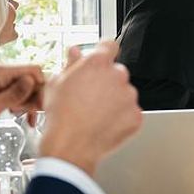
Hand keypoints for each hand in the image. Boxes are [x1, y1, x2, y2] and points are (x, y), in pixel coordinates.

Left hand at [0, 64, 44, 135]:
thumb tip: (32, 81)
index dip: (41, 88)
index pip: (34, 71)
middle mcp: (1, 72)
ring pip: (25, 86)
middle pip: (31, 78)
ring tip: (23, 118)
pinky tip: (18, 115)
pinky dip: (20, 103)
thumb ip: (13, 94)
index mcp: (0, 73)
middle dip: (35, 97)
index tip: (40, 107)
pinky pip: (16, 91)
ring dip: (28, 102)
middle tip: (31, 115)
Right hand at [38, 40, 141, 175]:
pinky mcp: (136, 115)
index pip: (109, 45)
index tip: (102, 57)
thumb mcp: (56, 84)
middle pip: (116, 72)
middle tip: (90, 97)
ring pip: (124, 93)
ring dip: (114, 100)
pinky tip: (104, 124)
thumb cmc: (61, 116)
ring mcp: (129, 96)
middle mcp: (118, 75)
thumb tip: (75, 53)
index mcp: (98, 63)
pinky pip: (130, 112)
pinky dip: (121, 118)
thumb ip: (70, 64)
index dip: (103, 51)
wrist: (70, 147)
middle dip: (106, 81)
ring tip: (95, 114)